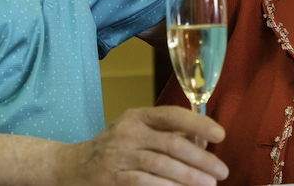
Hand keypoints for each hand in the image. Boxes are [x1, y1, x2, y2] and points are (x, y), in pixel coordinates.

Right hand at [64, 106, 227, 185]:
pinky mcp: (113, 178)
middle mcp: (128, 132)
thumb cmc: (115, 147)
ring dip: (189, 177)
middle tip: (220, 171)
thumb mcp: (138, 132)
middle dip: (201, 159)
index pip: (173, 115)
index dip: (199, 123)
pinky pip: (144, 183)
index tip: (220, 134)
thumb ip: (168, 134)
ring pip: (162, 165)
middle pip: (172, 143)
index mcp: (138, 116)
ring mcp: (119, 155)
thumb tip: (203, 142)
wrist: (72, 166)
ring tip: (208, 184)